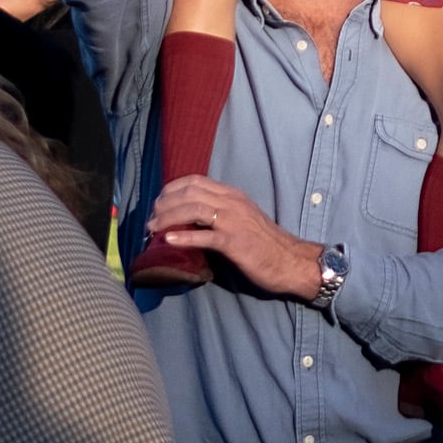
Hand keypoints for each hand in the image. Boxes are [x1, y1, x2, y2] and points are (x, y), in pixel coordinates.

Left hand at [142, 175, 319, 298]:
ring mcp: (233, 221)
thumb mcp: (242, 219)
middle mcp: (232, 202)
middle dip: (165, 204)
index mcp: (232, 195)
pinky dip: (184, 237)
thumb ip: (219, 214)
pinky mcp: (235, 242)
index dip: (171, 189)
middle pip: (190, 192)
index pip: (195, 181)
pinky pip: (205, 236)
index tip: (158, 202)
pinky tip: (169, 240)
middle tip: (151, 219)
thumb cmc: (266, 243)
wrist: (291, 261)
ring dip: (168, 218)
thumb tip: (190, 220)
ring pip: (194, 209)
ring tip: (153, 229)